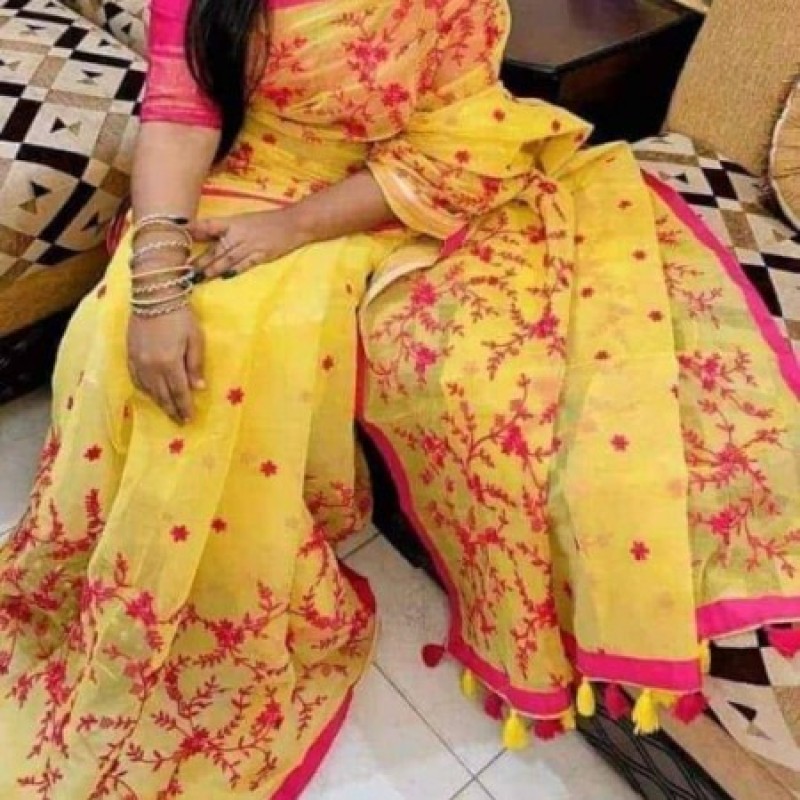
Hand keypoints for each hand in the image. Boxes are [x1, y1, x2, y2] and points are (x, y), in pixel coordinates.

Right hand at [127, 306, 204, 423]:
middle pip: (162, 395)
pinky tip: (151, 394)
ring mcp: (137, 362)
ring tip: (168, 411)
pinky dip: (145, 390)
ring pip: (148, 390)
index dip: (184, 407)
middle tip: (180, 421)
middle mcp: (151, 367)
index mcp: (169, 363)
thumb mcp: (195, 339)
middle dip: (172, 409)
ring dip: (159, 402)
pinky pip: (136, 379)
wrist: (153, 295)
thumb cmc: (180, 315)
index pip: (178, 392)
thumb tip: (199, 389)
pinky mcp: (129, 354)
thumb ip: (195, 365)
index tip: (189, 419)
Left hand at [189, 209, 309, 279]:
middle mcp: (237, 234)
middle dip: (198, 260)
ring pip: (227, 259)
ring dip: (212, 269)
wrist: (292, 224)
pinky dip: (235, 270)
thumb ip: (220, 229)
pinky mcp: (261, 256)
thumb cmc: (264, 222)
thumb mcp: (241, 221)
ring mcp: (249, 246)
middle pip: (214, 249)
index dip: (191, 229)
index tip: (175, 235)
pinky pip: (245, 264)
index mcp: (231, 223)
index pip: (207, 225)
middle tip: (183, 270)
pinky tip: (225, 277)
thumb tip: (196, 234)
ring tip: (198, 278)